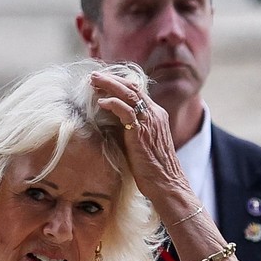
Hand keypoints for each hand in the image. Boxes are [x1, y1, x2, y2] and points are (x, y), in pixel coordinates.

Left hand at [90, 70, 193, 210]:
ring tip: (93, 81)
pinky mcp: (142, 132)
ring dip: (109, 85)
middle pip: (132, 87)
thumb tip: (111, 124)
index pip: (137, 91)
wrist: (167, 184)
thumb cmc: (153, 169)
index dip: (119, 83)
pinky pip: (126, 111)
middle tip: (93, 76)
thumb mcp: (143, 143)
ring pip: (129, 94)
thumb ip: (131, 130)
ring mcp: (150, 122)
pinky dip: (113, 103)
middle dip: (111, 79)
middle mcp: (155, 114)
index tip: (102, 81)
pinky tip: (101, 102)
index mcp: (156, 115)